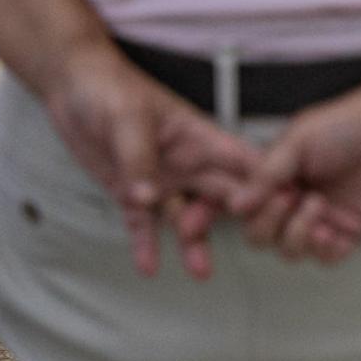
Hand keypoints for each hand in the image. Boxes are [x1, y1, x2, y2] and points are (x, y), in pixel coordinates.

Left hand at [39, 38, 260, 279]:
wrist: (72, 88)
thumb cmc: (110, 89)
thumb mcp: (129, 119)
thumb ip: (140, 159)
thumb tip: (149, 198)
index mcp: (198, 138)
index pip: (241, 162)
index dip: (265, 183)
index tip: (289, 207)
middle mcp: (185, 163)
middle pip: (220, 195)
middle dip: (239, 220)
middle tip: (255, 243)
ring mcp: (159, 179)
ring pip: (184, 217)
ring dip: (193, 243)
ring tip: (200, 271)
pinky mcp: (130, 192)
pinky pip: (143, 224)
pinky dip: (146, 245)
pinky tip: (149, 266)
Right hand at [229, 83, 360, 263]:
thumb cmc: (353, 122)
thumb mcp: (299, 139)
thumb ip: (267, 173)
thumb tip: (236, 204)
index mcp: (279, 178)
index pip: (245, 209)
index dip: (243, 212)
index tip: (247, 203)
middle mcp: (297, 200)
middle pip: (262, 236)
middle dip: (269, 224)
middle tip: (291, 197)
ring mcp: (323, 217)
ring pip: (290, 250)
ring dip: (297, 234)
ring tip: (317, 204)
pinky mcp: (350, 230)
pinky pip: (326, 258)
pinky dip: (323, 250)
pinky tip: (330, 230)